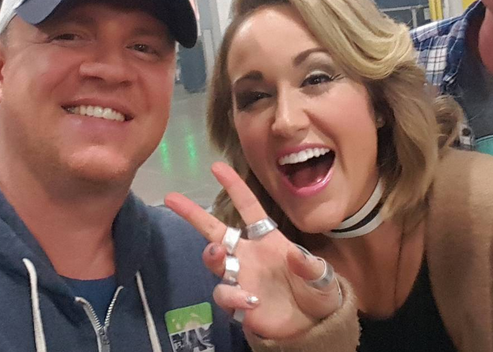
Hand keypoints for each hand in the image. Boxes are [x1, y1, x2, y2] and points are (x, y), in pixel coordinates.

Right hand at [165, 162, 340, 339]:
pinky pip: (225, 295)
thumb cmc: (315, 291)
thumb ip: (309, 266)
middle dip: (193, 214)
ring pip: (214, 261)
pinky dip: (233, 296)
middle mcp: (248, 254)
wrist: (311, 326)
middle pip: (215, 231)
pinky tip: (250, 301)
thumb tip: (296, 255)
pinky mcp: (237, 303)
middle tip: (172, 199)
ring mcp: (240, 278)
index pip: (248, 207)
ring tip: (217, 255)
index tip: (216, 166)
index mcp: (267, 239)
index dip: (234, 186)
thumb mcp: (320, 277)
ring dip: (211, 256)